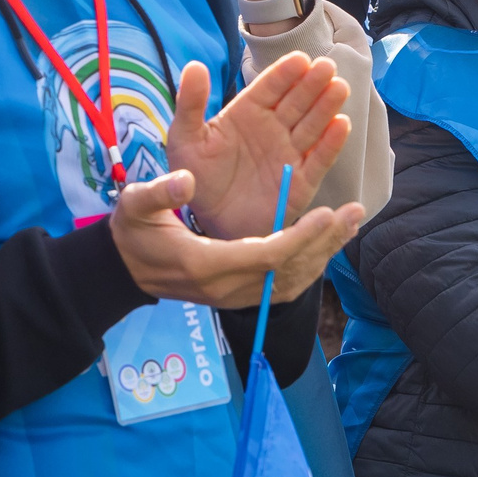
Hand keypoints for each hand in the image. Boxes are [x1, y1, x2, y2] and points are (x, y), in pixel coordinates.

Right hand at [109, 169, 361, 307]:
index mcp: (205, 264)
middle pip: (288, 272)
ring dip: (324, 254)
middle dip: (323, 244)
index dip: (299, 238)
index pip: (264, 257)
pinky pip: (284, 286)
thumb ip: (158, 192)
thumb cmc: (132, 232)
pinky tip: (328, 241)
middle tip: (352, 212)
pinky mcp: (240, 295)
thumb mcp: (134, 205)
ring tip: (350, 223)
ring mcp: (235, 296)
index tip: (325, 212)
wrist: (125, 270)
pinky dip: (310, 264)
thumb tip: (186, 180)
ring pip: (291, 282)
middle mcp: (226, 287)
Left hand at [166, 54, 350, 238]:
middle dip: (312, 84)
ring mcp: (288, 154)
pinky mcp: (301, 182)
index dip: (285, 73)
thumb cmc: (196, 177)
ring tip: (338, 88)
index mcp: (247, 113)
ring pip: (312, 125)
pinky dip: (331, 144)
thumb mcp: (186, 138)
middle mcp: (273, 129)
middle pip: (297, 102)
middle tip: (327, 67)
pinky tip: (341, 124)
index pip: (269, 87)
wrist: (208, 222)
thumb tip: (195, 65)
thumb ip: (191, 103)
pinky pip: (319, 160)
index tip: (300, 59)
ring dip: (326, 107)